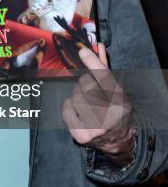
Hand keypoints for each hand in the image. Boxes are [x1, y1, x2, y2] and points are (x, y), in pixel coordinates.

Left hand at [62, 43, 134, 164]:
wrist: (118, 141)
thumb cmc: (116, 110)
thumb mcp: (116, 90)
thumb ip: (105, 69)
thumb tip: (98, 46)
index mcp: (121, 102)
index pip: (104, 77)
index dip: (92, 62)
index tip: (82, 51)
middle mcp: (109, 115)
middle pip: (85, 85)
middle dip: (84, 83)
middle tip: (89, 88)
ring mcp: (94, 127)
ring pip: (74, 96)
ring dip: (76, 94)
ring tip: (86, 101)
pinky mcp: (80, 135)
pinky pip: (66, 108)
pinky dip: (69, 105)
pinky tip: (78, 110)